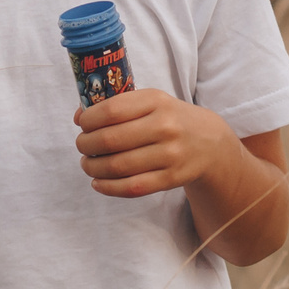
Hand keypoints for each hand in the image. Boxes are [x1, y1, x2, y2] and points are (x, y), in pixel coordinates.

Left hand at [73, 89, 240, 198]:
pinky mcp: (171, 178)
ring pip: (117, 166)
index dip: (88, 120)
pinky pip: (132, 187)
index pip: (111, 110)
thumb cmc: (170, 119)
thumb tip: (79, 117)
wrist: (209, 142)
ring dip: (93, 167)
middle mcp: (165, 126)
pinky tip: (98, 182)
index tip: (81, 124)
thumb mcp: (152, 102)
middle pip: (110, 139)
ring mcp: (170, 154)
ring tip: (87, 164)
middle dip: (86, 145)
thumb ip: (119, 105)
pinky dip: (108, 187)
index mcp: (156, 101)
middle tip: (82, 146)